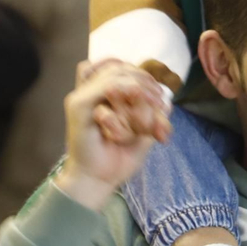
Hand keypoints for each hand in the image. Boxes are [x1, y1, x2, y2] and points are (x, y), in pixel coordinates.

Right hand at [55, 60, 173, 210]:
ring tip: (148, 112)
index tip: (159, 99)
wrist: (99, 179)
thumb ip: (155, 114)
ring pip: (117, 75)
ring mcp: (82, 96)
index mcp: (101, 93)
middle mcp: (90, 90)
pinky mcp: (78, 105)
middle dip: (146, 83)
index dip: (144, 76)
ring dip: (138, 92)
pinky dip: (124, 95)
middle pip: (122, 67)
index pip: (123, 66)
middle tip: (158, 105)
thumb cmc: (119, 156)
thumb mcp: (145, 132)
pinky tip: (134, 108)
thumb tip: (168, 101)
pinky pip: (106, 88)